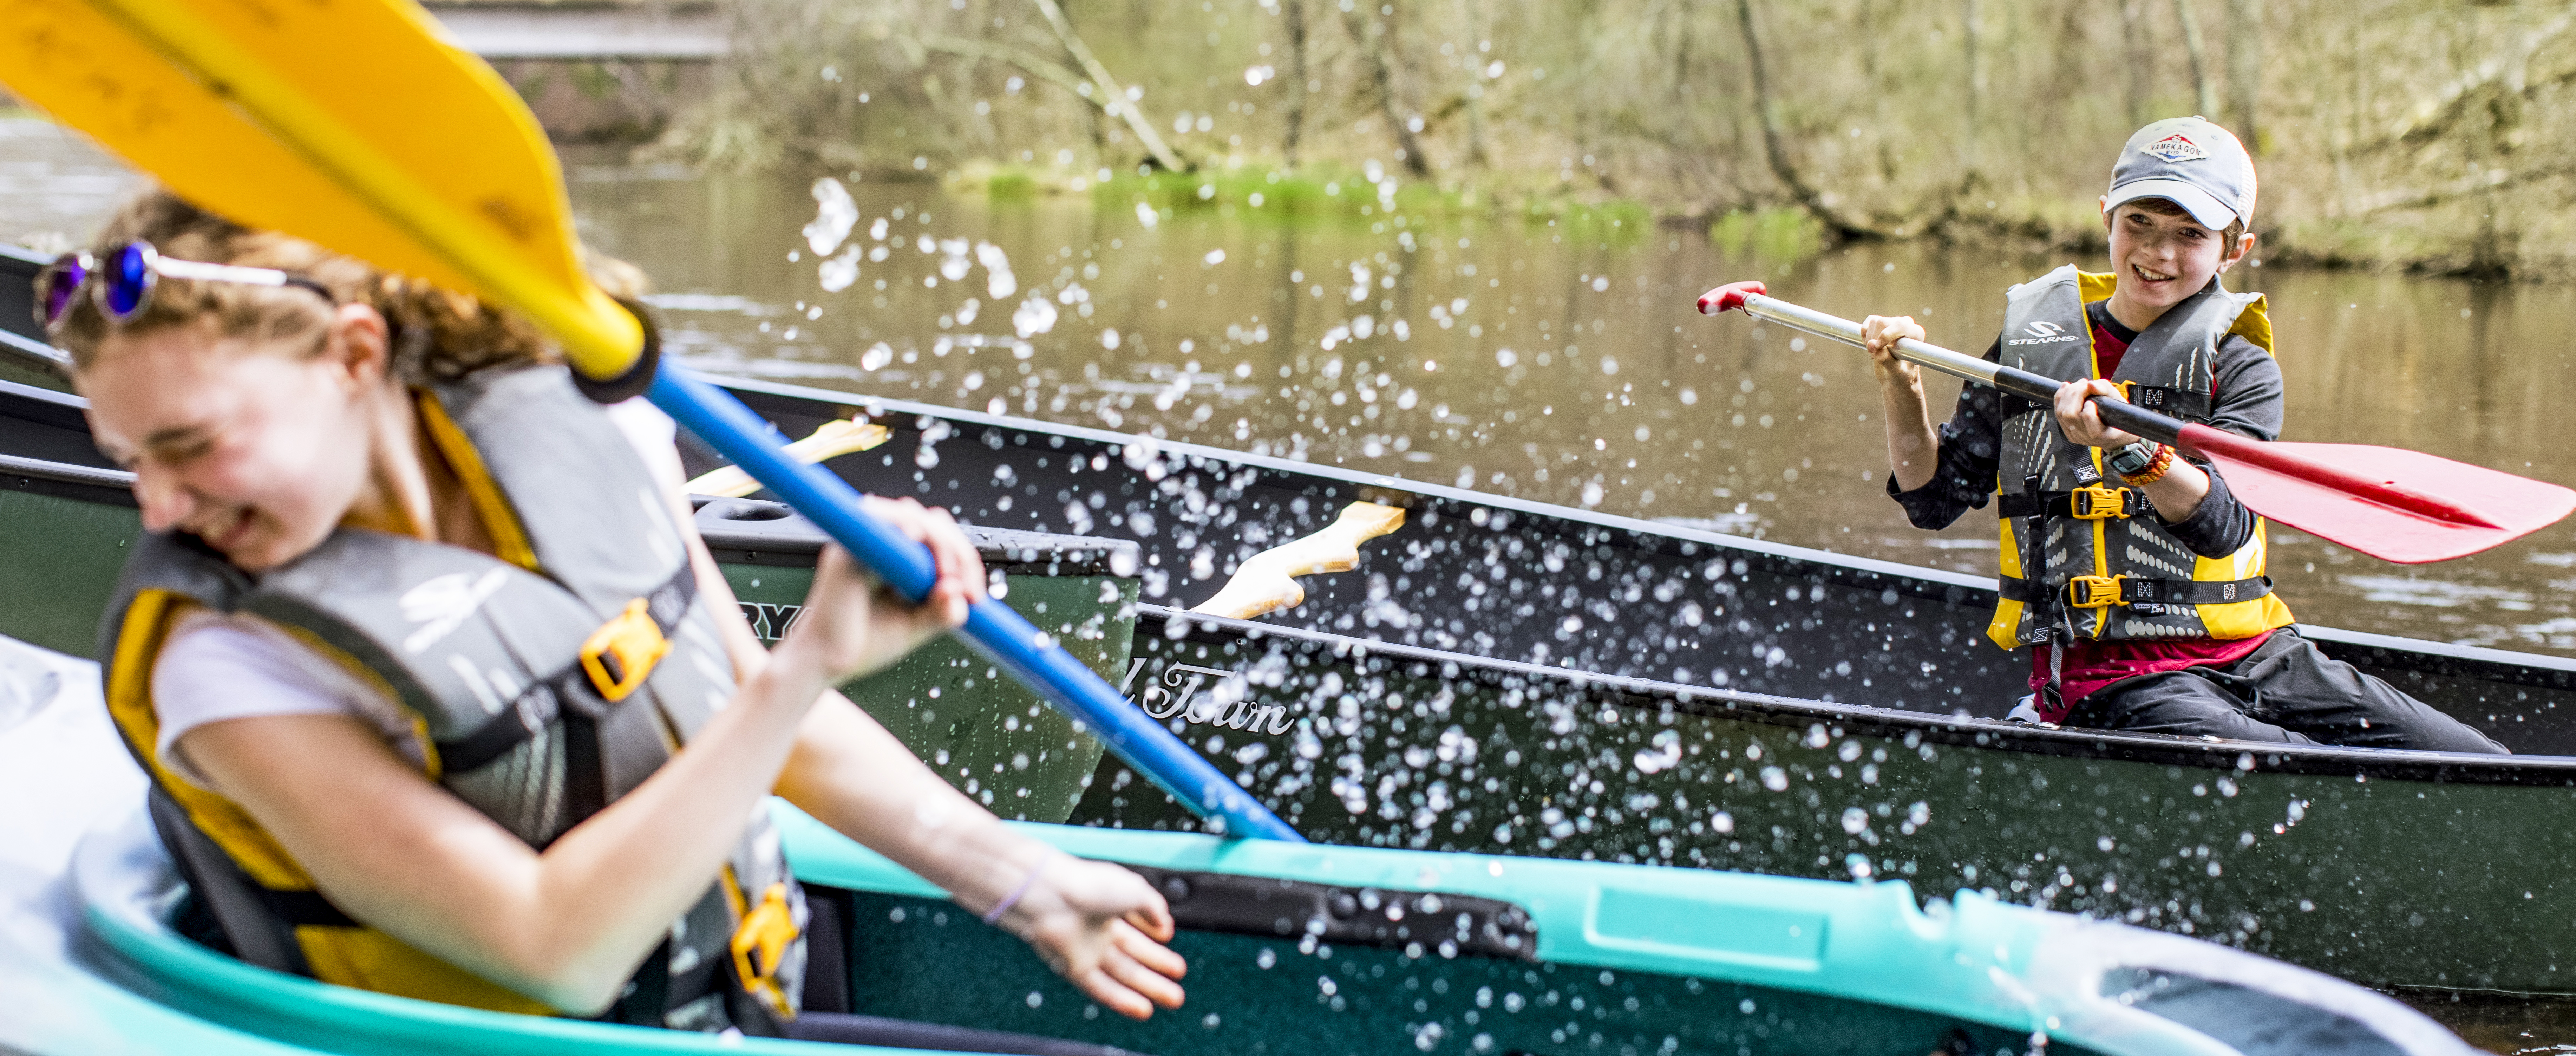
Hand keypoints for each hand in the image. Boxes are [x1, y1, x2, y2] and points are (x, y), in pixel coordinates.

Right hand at [777, 496, 983, 682]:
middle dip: (956, 549)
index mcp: (897, 558)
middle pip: (930, 522)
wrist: (823, 664)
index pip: (940, 539)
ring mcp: (861, 544)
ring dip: (936, 539)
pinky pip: (873, 523)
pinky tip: (915, 538)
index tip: (976, 597)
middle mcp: (879, 544)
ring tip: (946, 572)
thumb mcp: (915, 626)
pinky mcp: (845, 552)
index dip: (965, 559)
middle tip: (965, 587)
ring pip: (908, 515)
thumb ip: (941, 611)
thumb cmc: (861, 642)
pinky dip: (898, 524)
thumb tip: (961, 595)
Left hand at [999, 856, 1186, 1019]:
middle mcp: (1097, 928)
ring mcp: (1086, 949)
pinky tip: (1144, 1010)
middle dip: (1158, 967)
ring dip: (1148, 987)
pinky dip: (1122, 1000)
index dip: (1153, 931)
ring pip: (1121, 974)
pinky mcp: (1073, 967)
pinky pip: (1100, 988)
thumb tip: (1165, 922)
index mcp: (1109, 904)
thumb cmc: (1090, 886)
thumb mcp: (1136, 889)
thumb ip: (1154, 906)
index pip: (1135, 923)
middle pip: (1132, 954)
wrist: (1052, 896)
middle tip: (1178, 980)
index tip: (1168, 936)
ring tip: (1174, 998)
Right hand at [1860, 315, 1924, 383]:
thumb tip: (1871, 345)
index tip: (1877, 347)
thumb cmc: (1901, 373)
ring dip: (1869, 339)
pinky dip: (1864, 334)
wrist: (1896, 374)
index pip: (1901, 325)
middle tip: (1874, 357)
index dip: (1886, 334)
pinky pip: (1868, 322)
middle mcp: (1906, 324)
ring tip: (1874, 354)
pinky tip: (1869, 345)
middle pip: (1884, 323)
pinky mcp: (1881, 322)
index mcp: (1916, 334)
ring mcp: (1893, 322)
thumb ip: (1885, 359)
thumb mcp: (1895, 370)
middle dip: (1875, 339)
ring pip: (1875, 322)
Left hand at [2054, 378, 2142, 448]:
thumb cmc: (2118, 414)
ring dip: (2067, 395)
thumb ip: (2105, 390)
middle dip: (2075, 394)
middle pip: (2070, 414)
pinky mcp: (2068, 432)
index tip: (2092, 395)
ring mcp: (2075, 436)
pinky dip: (2060, 398)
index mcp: (2103, 433)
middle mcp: (2087, 438)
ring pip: (2061, 414)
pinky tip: (2066, 388)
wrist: (2115, 431)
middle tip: (2084, 383)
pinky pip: (2058, 414)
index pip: (2087, 418)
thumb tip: (2090, 384)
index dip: (2087, 405)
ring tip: (2078, 385)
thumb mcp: (2117, 399)